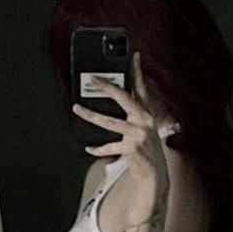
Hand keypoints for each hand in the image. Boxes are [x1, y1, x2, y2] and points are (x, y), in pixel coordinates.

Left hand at [72, 52, 169, 214]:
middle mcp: (144, 122)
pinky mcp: (131, 149)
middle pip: (123, 98)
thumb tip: (109, 105)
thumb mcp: (144, 131)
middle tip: (91, 79)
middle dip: (106, 86)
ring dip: (90, 115)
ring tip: (76, 108)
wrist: (156, 176)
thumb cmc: (147, 152)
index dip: (138, 71)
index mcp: (148, 115)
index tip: (133, 55)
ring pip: (109, 122)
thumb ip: (132, 117)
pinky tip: (89, 147)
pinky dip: (98, 148)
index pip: (142, 89)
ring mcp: (138, 135)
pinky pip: (108, 146)